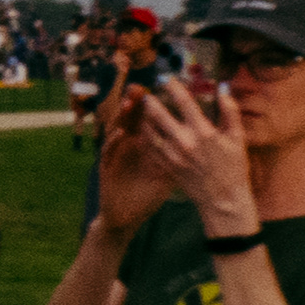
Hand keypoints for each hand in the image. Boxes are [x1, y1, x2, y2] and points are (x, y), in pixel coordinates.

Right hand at [91, 89, 176, 234]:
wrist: (125, 216)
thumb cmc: (145, 197)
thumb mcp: (164, 175)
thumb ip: (178, 158)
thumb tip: (199, 145)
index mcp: (142, 147)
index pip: (146, 122)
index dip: (152, 107)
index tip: (160, 91)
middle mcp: (126, 148)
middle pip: (130, 122)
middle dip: (134, 105)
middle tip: (140, 88)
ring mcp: (115, 157)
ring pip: (116, 132)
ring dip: (121, 118)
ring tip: (128, 104)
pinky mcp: (105, 168)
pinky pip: (109, 153)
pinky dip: (113, 142)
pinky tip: (120, 133)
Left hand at [139, 77, 256, 229]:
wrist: (223, 198)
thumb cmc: (233, 167)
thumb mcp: (237, 138)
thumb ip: (230, 111)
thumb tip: (223, 88)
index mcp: (203, 132)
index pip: (184, 102)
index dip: (173, 87)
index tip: (165, 78)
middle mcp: (184, 142)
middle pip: (159, 115)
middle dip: (150, 101)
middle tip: (146, 93)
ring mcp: (172, 155)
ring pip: (150, 131)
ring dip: (144, 118)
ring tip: (142, 110)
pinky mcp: (165, 166)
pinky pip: (149, 147)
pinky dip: (144, 136)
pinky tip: (144, 129)